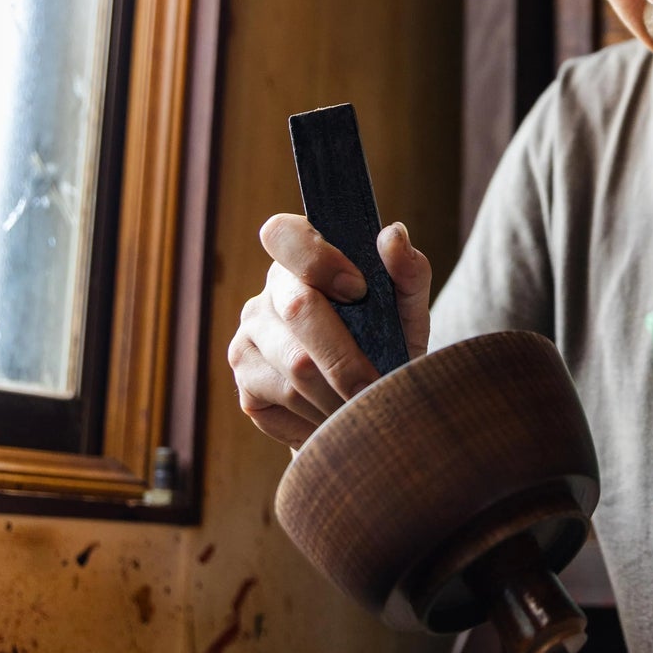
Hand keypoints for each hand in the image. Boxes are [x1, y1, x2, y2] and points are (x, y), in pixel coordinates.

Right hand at [228, 213, 431, 448]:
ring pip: (295, 365)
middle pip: (298, 309)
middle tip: (375, 382)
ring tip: (364, 405)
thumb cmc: (387, 344)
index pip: (283, 234)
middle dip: (346, 353)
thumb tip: (393, 235)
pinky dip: (321, 414)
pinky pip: (283, 400)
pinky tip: (337, 417)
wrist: (370, 407)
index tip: (359, 290)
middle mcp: (266, 298)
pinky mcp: (245, 387)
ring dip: (339, 392)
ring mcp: (247, 341)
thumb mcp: (406, 309)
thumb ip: (407, 270)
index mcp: (300, 263)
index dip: (318, 259)